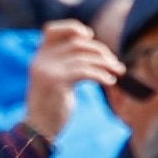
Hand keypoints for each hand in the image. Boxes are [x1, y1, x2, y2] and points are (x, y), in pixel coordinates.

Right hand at [24, 20, 122, 140]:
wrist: (39, 130)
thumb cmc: (52, 107)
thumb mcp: (55, 80)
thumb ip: (66, 63)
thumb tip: (96, 51)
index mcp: (39, 57)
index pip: (51, 30)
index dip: (72, 28)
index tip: (89, 36)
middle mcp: (41, 60)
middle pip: (77, 43)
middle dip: (100, 51)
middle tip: (115, 64)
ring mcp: (48, 70)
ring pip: (84, 57)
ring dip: (106, 63)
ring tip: (118, 72)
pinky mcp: (57, 82)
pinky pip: (85, 71)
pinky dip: (101, 74)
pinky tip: (110, 81)